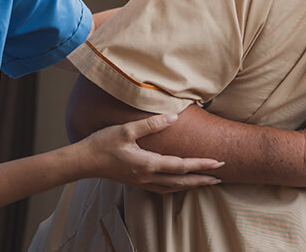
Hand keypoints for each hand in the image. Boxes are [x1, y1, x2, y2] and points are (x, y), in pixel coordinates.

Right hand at [77, 114, 224, 192]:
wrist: (84, 161)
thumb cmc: (103, 144)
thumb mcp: (126, 130)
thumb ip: (151, 124)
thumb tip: (173, 117)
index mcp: (148, 164)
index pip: (181, 166)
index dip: (201, 164)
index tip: (218, 163)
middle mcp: (148, 176)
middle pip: (181, 181)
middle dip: (202, 179)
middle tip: (221, 177)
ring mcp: (142, 182)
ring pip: (173, 188)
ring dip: (192, 185)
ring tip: (207, 182)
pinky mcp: (137, 182)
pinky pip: (163, 189)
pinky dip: (177, 188)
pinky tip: (181, 185)